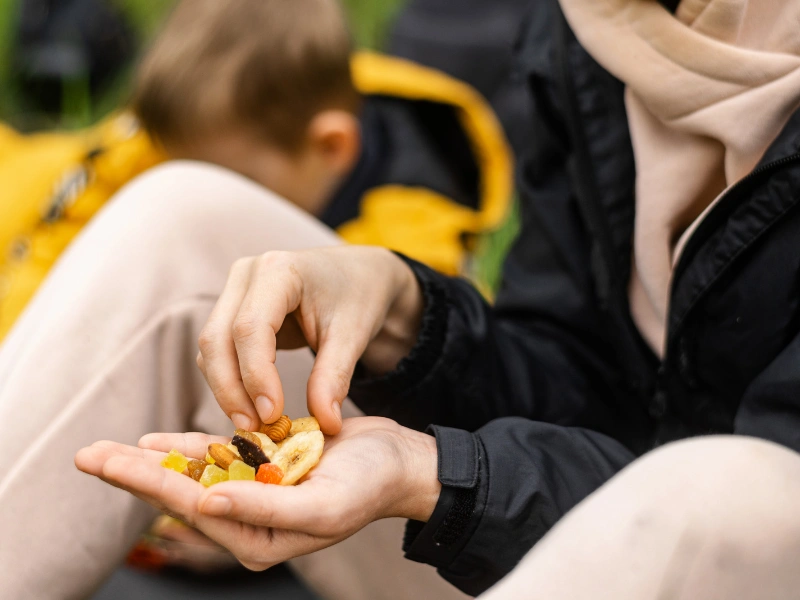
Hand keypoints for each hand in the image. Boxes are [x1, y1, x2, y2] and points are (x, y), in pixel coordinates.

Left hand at [74, 417, 439, 570]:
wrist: (397, 461)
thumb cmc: (368, 487)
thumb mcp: (321, 505)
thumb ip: (264, 508)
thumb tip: (203, 503)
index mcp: (259, 538)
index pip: (193, 506)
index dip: (147, 482)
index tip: (108, 463)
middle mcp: (250, 519)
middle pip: (181, 492)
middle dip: (133, 473)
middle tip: (88, 456)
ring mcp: (256, 491)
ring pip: (194, 473)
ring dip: (152, 460)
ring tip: (107, 452)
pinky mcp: (264, 465)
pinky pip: (219, 457)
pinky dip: (187, 448)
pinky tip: (156, 441)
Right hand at [196, 246, 423, 433]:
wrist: (359, 275)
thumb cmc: (358, 296)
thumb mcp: (353, 334)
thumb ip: (334, 377)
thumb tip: (325, 425)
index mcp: (279, 270)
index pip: (250, 327)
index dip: (255, 374)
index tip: (271, 415)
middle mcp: (247, 274)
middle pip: (217, 338)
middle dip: (231, 389)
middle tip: (255, 429)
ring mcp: (235, 290)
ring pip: (212, 348)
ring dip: (227, 389)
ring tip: (256, 425)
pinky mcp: (232, 309)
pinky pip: (219, 351)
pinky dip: (230, 381)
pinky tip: (253, 407)